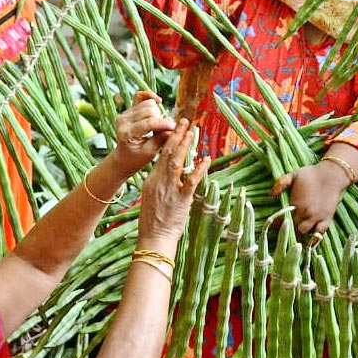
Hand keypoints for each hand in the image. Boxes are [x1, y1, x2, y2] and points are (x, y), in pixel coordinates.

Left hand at [111, 90, 176, 176]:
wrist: (124, 158)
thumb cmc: (136, 159)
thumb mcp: (149, 154)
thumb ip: (160, 140)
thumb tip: (173, 128)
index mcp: (127, 133)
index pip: (148, 123)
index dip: (164, 124)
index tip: (175, 127)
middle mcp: (123, 120)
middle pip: (150, 111)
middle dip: (161, 120)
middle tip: (163, 132)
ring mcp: (125, 113)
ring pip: (148, 104)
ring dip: (157, 113)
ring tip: (157, 126)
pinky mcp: (129, 110)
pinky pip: (140, 96)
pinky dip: (150, 96)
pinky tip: (158, 101)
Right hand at [138, 119, 209, 245]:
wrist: (154, 236)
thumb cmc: (153, 219)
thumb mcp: (151, 196)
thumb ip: (159, 181)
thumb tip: (167, 170)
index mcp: (152, 179)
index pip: (160, 154)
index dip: (168, 139)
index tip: (174, 127)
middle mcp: (159, 180)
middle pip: (168, 153)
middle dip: (176, 135)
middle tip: (184, 121)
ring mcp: (170, 189)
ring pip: (177, 161)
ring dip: (185, 145)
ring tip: (192, 132)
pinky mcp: (181, 199)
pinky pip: (191, 181)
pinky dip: (199, 169)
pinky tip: (206, 159)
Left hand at [271, 159, 349, 239]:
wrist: (332, 175)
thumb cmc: (311, 174)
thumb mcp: (293, 175)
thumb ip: (281, 183)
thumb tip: (270, 194)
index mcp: (296, 204)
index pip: (283, 220)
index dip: (277, 224)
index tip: (274, 225)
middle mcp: (306, 213)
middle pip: (292, 229)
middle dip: (287, 230)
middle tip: (284, 230)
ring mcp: (317, 217)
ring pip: (305, 233)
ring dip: (299, 234)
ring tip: (295, 235)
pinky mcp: (327, 218)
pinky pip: (320, 233)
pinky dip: (314, 237)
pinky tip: (310, 240)